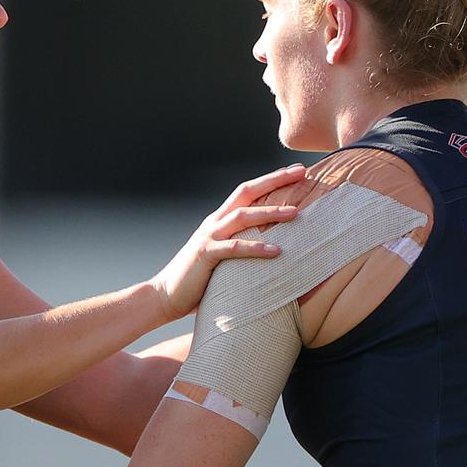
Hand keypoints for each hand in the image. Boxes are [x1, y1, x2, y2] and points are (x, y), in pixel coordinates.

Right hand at [151, 164, 304, 318]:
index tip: (296, 170)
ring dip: (270, 213)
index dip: (271, 179)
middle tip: (301, 172)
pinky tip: (277, 251)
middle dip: (274, 181)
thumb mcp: (224, 257)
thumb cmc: (199, 280)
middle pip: (246, 192)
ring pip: (242, 217)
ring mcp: (208, 237)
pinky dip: (256, 248)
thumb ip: (243, 247)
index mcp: (220, 220)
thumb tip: (275, 249)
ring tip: (295, 213)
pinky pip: (234, 248)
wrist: (165, 296)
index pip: (248, 191)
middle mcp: (215, 222)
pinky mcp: (205, 255)